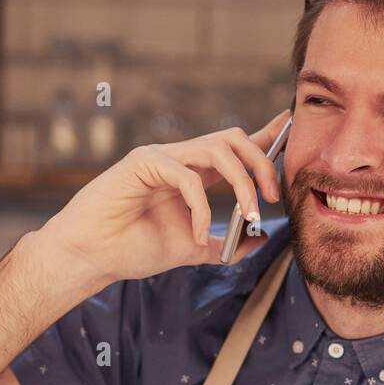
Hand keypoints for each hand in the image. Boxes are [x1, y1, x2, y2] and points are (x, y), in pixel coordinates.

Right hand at [34, 108, 291, 290]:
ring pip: (217, 149)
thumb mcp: (191, 250)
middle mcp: (180, 159)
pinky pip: (187, 177)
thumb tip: (261, 238)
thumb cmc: (132, 249)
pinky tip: (197, 236)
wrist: (91, 256)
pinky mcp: (142, 163)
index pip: (235, 148)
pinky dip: (201, 208)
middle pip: (234, 139)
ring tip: (248, 215)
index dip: (265, 136)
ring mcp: (161, 157)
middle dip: (262, 163)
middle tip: (272, 198)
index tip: (292, 128)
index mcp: (193, 174)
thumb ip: (224, 244)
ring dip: (241, 182)